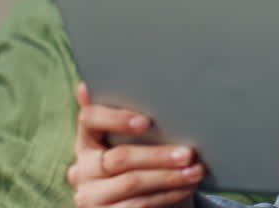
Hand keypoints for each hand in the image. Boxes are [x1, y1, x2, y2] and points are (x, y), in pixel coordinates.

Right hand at [67, 82, 204, 207]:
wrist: (137, 201)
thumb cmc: (139, 160)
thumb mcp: (130, 138)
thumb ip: (123, 114)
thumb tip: (91, 83)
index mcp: (85, 141)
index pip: (89, 120)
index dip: (116, 118)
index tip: (146, 121)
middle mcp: (82, 170)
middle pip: (119, 158)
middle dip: (158, 155)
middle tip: (189, 152)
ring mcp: (90, 197)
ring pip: (132, 183)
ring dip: (170, 177)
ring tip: (196, 171)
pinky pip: (139, 205)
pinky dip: (167, 195)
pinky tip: (186, 188)